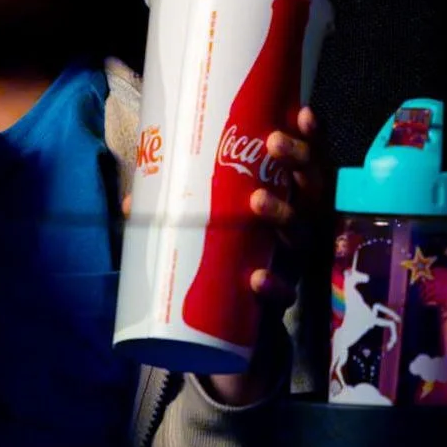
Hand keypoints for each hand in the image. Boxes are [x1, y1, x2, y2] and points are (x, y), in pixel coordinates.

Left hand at [122, 106, 328, 404]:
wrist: (240, 334)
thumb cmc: (227, 262)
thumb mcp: (210, 231)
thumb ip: (176, 213)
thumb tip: (131, 199)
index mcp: (289, 200)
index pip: (311, 162)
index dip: (313, 136)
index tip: (304, 111)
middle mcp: (301, 226)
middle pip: (314, 187)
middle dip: (300, 160)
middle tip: (274, 142)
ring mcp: (294, 262)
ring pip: (302, 232)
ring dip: (284, 213)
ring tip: (258, 201)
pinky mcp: (281, 300)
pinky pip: (285, 293)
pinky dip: (273, 286)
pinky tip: (258, 279)